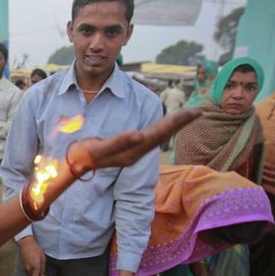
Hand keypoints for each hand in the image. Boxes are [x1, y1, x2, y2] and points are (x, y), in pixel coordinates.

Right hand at [17, 236, 46, 275]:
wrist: (26, 244)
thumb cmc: (36, 250)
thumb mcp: (43, 259)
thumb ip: (43, 270)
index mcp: (35, 267)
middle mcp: (28, 269)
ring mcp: (25, 268)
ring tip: (38, 271)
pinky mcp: (23, 266)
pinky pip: (27, 273)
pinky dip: (31, 273)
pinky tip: (34, 267)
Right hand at [68, 109, 201, 174]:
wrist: (76, 163)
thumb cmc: (84, 154)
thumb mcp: (98, 149)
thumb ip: (118, 142)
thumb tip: (139, 135)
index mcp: (131, 151)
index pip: (157, 134)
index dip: (174, 123)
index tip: (191, 113)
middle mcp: (136, 152)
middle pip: (162, 134)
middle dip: (180, 122)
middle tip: (198, 111)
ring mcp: (134, 151)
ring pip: (159, 136)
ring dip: (174, 125)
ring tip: (189, 115)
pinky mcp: (130, 149)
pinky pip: (152, 137)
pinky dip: (162, 128)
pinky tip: (167, 124)